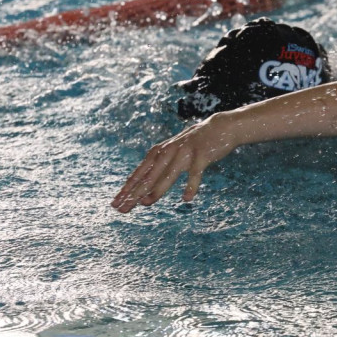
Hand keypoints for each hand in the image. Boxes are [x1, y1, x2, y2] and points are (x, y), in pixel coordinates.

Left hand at [112, 115, 236, 212]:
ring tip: (145, 204)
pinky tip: (186, 198)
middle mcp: (169, 151)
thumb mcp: (175, 155)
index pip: (139, 174)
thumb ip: (161, 172)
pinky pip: (195, 173)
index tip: (115, 204)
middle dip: (134, 193)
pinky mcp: (201, 156)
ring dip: (156, 190)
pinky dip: (191, 186)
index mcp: (160, 152)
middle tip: (121, 209)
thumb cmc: (195, 145)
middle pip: (149, 176)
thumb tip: (146, 195)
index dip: (127, 189)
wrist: (222, 127)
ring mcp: (185, 153)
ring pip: (168, 175)